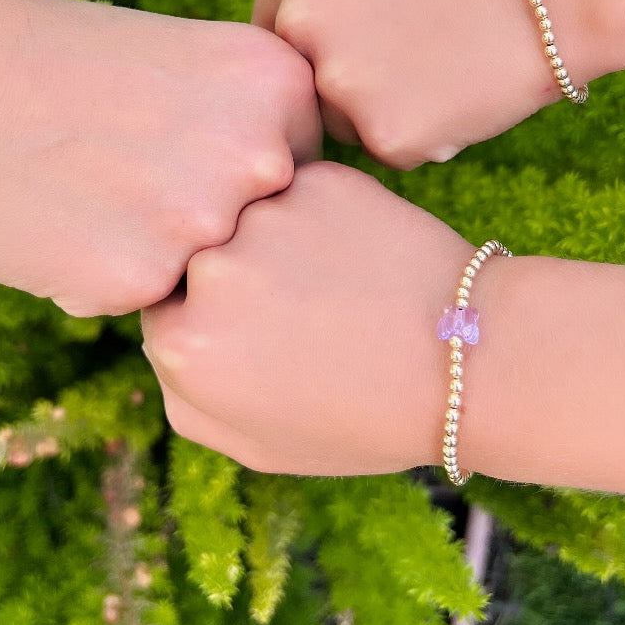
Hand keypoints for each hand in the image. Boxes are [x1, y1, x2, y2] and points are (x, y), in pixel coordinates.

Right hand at [0, 0, 320, 315]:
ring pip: (213, 264)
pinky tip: (64, 224)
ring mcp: (206, 226)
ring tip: (93, 191)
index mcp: (279, 81)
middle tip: (137, 171)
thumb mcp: (173, 52)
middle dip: (218, 210)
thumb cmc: (42, 54)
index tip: (189, 141)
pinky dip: (112, 272)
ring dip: (167, 247)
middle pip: (272, 218)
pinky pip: (150, 294)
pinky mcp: (142, 283)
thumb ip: (241, 115)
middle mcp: (264, 155)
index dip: (246, 159)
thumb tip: (278, 182)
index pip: (305, 155)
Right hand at [141, 161, 478, 475]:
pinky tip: (356, 252)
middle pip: (196, 256)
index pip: (163, 309)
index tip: (257, 333)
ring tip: (335, 279)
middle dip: (234, 275)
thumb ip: (183, 396)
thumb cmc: (361, 416)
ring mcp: (266, 219)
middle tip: (301, 306)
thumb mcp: (255, 443)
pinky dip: (318, 212)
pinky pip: (295, 189)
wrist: (467, 366)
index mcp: (183, 346)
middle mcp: (211, 273)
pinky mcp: (318, 181)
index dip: (210, 320)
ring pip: (244, 214)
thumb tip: (156, 336)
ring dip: (273, 236)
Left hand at [252, 0, 592, 168]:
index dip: (319, 45)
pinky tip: (461, 94)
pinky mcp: (383, 133)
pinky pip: (388, 149)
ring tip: (443, 66)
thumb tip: (287, 41)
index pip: (276, 33)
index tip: (364, 42)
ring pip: (341, 122)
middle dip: (343, 82)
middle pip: (301, 82)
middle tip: (411, 56)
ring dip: (380, 112)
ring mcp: (339, 80)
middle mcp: (299, 20)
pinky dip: (422, 136)